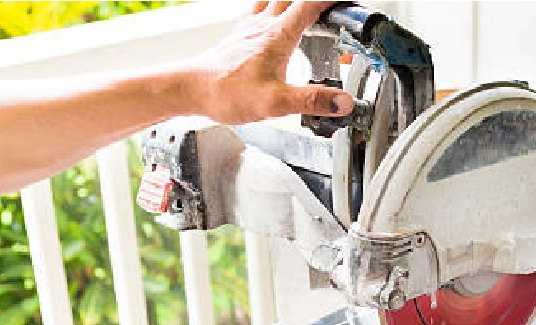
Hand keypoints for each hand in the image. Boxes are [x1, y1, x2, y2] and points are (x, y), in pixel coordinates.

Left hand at [186, 1, 353, 122]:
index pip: (310, 5)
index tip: (344, 3)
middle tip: (328, 8)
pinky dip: (271, 8)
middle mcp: (263, 27)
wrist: (190, 90)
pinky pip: (258, 11)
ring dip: (291, 1)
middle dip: (313, 1)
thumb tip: (342, 101)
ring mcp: (249, 30)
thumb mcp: (276, 103)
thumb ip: (312, 101)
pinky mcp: (238, 38)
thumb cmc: (226, 92)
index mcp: (278, 36)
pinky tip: (271, 20)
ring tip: (303, 9)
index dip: (330, 0)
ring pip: (275, 0)